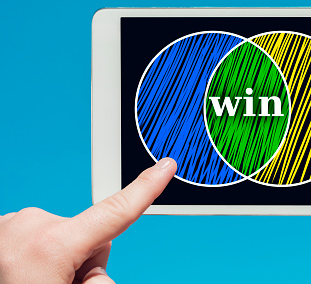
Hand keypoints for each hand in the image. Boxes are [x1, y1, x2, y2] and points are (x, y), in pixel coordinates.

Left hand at [0, 158, 176, 283]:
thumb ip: (98, 280)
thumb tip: (94, 267)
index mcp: (51, 244)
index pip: (114, 212)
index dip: (146, 190)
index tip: (166, 167)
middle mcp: (29, 224)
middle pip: (88, 234)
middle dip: (81, 259)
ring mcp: (8, 223)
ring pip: (60, 235)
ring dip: (54, 258)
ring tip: (32, 280)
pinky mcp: (0, 226)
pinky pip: (35, 234)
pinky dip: (32, 253)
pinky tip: (19, 273)